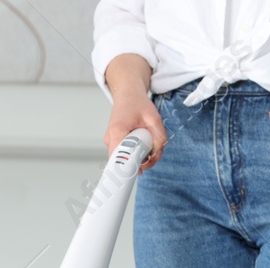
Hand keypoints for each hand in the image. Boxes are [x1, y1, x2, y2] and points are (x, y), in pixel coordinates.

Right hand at [104, 53, 166, 169]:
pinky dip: (137, 152)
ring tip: (147, 139)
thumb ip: (159, 138)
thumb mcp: (154, 118)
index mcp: (117, 131)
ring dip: (140, 156)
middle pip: (124, 162)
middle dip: (141, 161)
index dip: (128, 168)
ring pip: (126, 159)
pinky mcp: (114, 143)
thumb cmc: (138, 103)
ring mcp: (111, 142)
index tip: (138, 171)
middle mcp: (110, 139)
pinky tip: (141, 141)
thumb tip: (157, 155)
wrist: (127, 94)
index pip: (118, 159)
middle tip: (152, 151)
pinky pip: (126, 155)